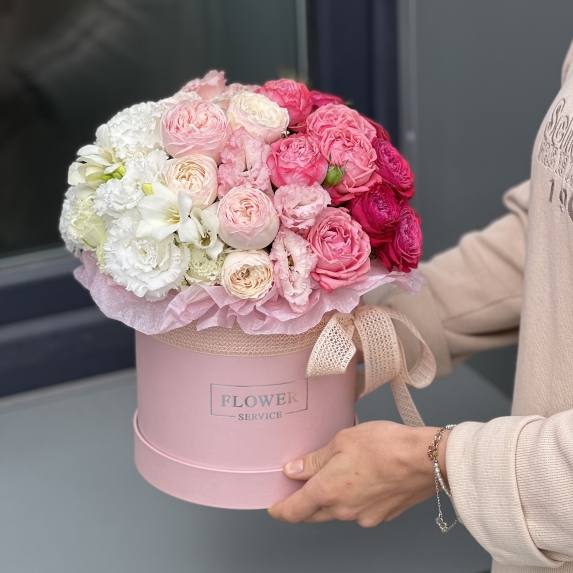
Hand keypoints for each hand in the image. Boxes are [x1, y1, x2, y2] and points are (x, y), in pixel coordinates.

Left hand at [268, 421, 447, 526]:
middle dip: (304, 503)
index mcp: (328, 491)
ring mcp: (364, 516)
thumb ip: (315, 459)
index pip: (294, 511)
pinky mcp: (383, 515)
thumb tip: (293, 470)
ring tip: (337, 474)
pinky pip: (359, 510)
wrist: (426, 459)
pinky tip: (361, 478)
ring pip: (338, 512)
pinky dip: (353, 498)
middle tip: (300, 486)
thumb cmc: (385, 445)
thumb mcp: (342, 441)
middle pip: (314, 514)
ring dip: (331, 499)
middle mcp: (344, 510)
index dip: (280, 510)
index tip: (274, 507)